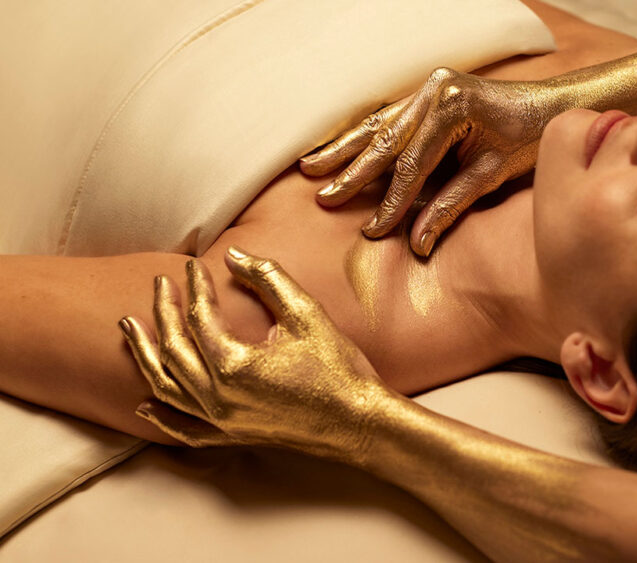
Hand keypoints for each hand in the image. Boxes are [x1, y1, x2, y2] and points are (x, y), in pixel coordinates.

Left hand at [119, 247, 391, 464]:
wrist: (361, 423)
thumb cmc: (339, 368)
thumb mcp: (307, 315)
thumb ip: (268, 279)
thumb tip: (236, 254)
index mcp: (234, 365)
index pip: (199, 317)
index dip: (195, 288)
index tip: (195, 265)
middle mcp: (219, 396)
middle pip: (173, 349)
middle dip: (163, 313)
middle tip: (160, 285)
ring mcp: (223, 421)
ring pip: (167, 388)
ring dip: (145, 356)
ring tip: (131, 329)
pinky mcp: (234, 435)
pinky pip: (185, 430)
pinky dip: (161, 417)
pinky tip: (145, 404)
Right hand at [300, 67, 558, 255]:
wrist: (553, 105)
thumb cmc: (528, 140)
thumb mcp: (490, 176)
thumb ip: (450, 207)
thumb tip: (416, 243)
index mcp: (453, 107)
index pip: (412, 164)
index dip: (392, 202)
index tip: (373, 230)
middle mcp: (436, 89)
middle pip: (387, 140)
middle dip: (353, 173)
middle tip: (324, 199)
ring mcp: (430, 85)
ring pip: (380, 124)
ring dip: (345, 149)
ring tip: (311, 169)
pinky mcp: (429, 89)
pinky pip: (389, 116)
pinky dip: (364, 135)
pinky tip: (339, 147)